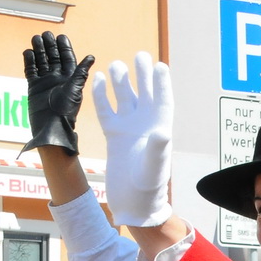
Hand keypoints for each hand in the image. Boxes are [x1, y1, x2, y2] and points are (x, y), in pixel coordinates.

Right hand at [21, 32, 94, 156]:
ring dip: (39, 51)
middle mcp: (57, 79)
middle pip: (53, 57)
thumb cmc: (66, 111)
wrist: (51, 126)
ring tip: (36, 39)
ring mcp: (45, 82)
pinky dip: (29, 61)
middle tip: (45, 34)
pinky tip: (28, 52)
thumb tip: (91, 57)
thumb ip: (80, 73)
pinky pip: (31, 71)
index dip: (64, 47)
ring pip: (41, 62)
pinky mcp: (34, 87)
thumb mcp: (75, 89)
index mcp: (70, 78)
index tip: (60, 36)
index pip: (67, 59)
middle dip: (50, 46)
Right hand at [93, 52, 174, 226]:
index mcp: (159, 130)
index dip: (162, 84)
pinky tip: (97, 80)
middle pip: (145, 94)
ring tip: (117, 64)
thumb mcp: (154, 169)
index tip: (160, 66)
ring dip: (122, 82)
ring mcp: (129, 130)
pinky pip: (107, 111)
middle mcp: (145, 126)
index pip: (163, 101)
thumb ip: (158, 150)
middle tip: (140, 56)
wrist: (134, 204)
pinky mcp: (114, 136)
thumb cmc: (148, 189)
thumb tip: (162, 131)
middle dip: (143, 76)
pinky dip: (101, 96)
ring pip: (125, 99)